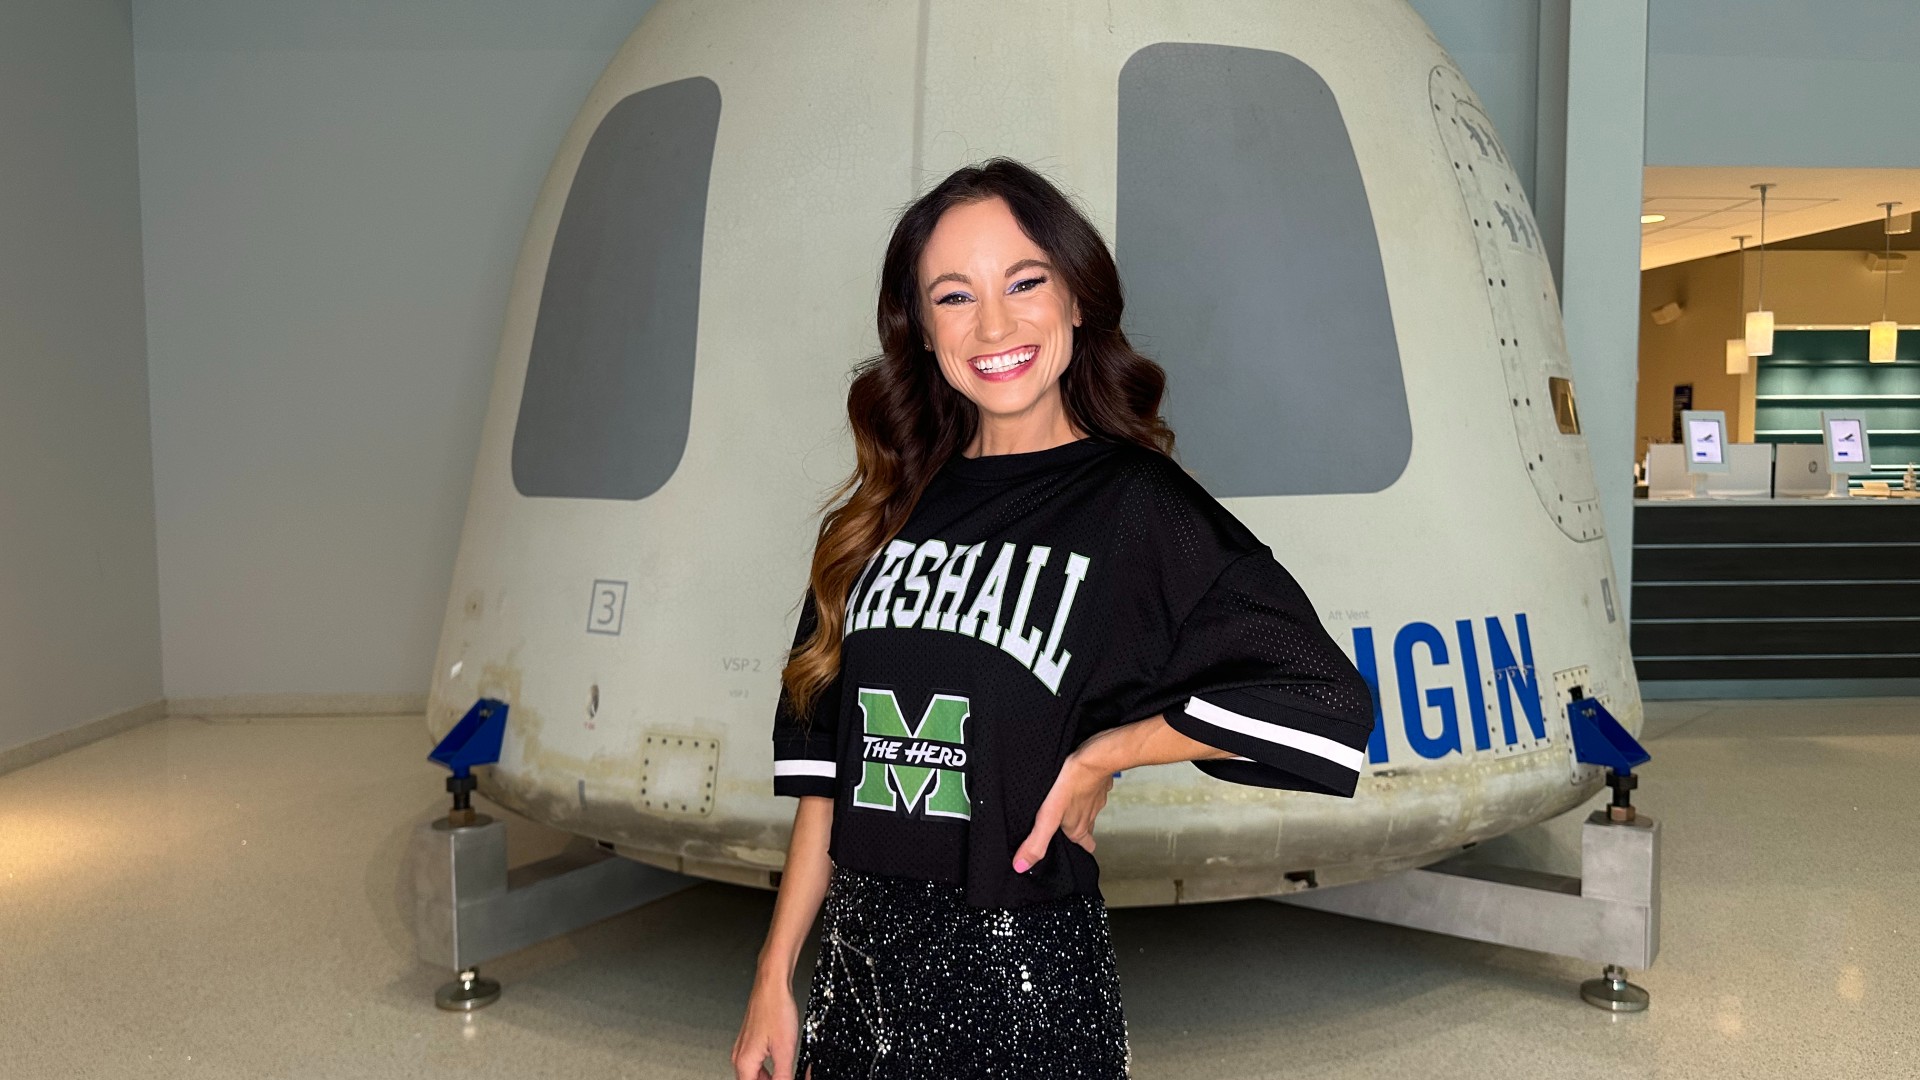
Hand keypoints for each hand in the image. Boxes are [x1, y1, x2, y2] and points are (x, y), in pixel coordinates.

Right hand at [731, 972, 799, 1079]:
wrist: (772, 984)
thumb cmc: (775, 1008)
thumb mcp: (784, 1049)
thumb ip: (783, 1076)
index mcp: (744, 1062)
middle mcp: (740, 1056)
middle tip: (788, 1078)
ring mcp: (744, 1048)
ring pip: (755, 1075)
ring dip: (770, 1079)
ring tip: (787, 1075)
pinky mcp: (750, 1041)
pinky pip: (757, 1064)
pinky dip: (769, 1070)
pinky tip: (782, 1066)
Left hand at [1012, 748, 1115, 872]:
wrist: (1095, 757)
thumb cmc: (1072, 785)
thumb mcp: (1049, 817)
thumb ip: (1036, 841)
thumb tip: (1021, 866)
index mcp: (1079, 828)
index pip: (1084, 846)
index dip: (1078, 850)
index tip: (1069, 851)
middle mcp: (1090, 816)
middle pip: (1085, 828)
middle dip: (1075, 830)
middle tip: (1062, 827)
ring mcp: (1096, 798)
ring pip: (1088, 809)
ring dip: (1078, 808)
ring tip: (1064, 804)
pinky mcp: (1099, 781)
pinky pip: (1091, 788)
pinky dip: (1084, 788)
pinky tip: (1074, 783)